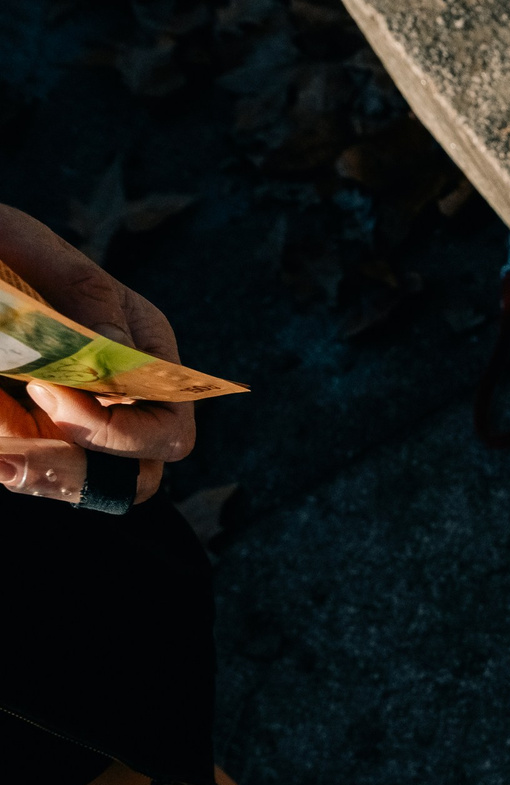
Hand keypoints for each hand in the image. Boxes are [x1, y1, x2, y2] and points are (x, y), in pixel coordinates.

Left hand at [0, 203, 194, 504]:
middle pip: (137, 473)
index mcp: (146, 349)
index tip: (45, 391)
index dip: (117, 432)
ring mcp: (82, 420)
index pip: (168, 427)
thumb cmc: (3, 249)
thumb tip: (118, 346)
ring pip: (89, 484)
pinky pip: (37, 470)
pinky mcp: (37, 432)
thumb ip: (84, 291)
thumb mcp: (33, 250)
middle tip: (12, 455)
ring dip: (39, 475)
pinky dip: (13, 463)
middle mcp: (126, 396)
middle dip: (77, 471)